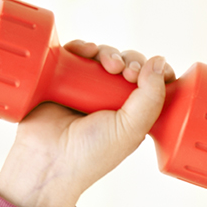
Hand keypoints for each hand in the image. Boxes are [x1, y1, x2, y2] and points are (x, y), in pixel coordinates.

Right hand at [0, 41, 176, 206]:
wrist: (47, 159)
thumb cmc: (91, 153)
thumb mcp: (131, 129)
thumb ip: (151, 98)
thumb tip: (160, 61)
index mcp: (132, 114)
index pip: (151, 84)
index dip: (155, 73)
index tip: (154, 73)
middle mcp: (110, 99)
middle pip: (129, 65)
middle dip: (132, 61)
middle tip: (126, 73)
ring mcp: (85, 88)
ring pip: (104, 56)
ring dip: (110, 54)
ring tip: (108, 65)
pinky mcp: (61, 77)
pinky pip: (76, 53)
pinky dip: (83, 47)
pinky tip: (87, 52)